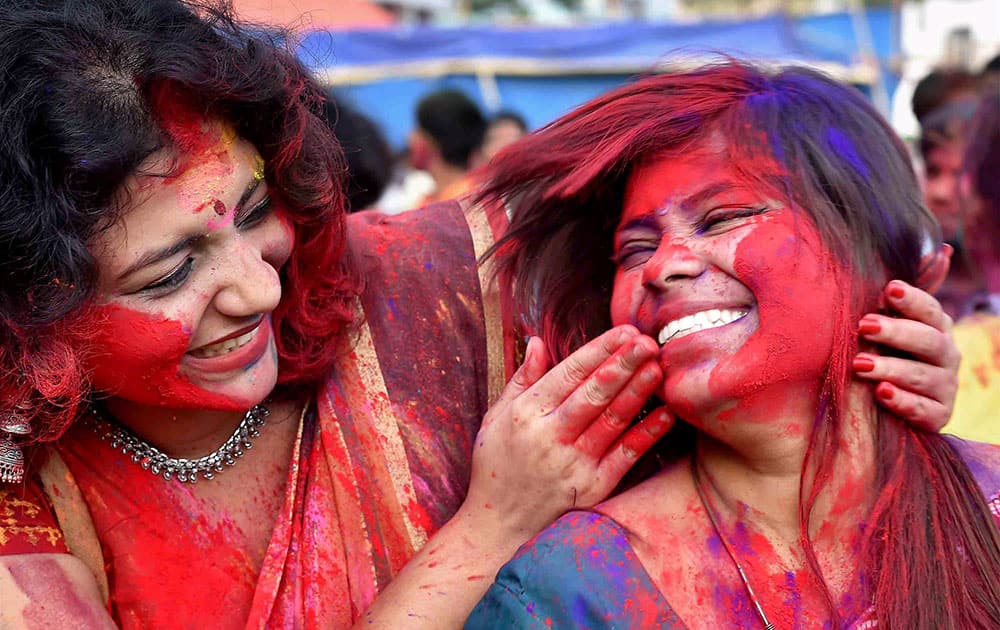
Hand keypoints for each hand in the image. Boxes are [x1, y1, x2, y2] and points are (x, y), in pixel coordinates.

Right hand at [463, 325, 672, 537]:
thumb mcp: (496, 417)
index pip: (569, 374)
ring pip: (612, 421)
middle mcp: (550, 438)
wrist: (498, 524)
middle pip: (593, 394)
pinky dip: (646, 435)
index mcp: (526, 414)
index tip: (624, 331)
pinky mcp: (592, 488)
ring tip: (658, 368)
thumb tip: (537, 341)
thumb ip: (522, 379)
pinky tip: (665, 415)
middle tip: (648, 342)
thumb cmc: (497, 465)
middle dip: (623, 365)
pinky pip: (624, 457)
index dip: (599, 350)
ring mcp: (574, 465)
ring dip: (638, 393)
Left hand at [853, 279, 959, 430]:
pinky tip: (882, 393)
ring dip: (891, 367)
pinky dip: (903, 402)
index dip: (912, 299)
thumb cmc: (889, 354)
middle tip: (863, 325)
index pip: (930, 310)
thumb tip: (941, 247)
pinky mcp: (937, 416)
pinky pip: (924, 410)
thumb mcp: (892, 322)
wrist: (892, 407)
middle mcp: (946, 355)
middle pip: (929, 341)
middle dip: (896, 332)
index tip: (888, 289)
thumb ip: (906, 294)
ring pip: (924, 376)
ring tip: (860, 364)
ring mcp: (944, 387)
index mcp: (935, 328)